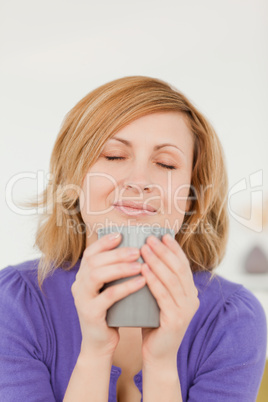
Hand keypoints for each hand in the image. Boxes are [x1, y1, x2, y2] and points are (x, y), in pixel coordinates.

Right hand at [71, 233, 145, 357]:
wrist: (100, 345)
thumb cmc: (110, 313)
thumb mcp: (110, 289)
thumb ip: (115, 273)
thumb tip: (136, 249)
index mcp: (83, 277)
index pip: (90, 253)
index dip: (104, 242)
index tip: (121, 235)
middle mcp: (79, 285)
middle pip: (94, 261)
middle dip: (117, 253)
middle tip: (138, 251)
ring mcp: (82, 299)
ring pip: (97, 275)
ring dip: (120, 267)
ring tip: (140, 264)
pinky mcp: (90, 314)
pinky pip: (108, 296)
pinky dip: (126, 287)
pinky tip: (141, 281)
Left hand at [140, 234, 198, 365]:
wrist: (158, 355)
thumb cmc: (154, 323)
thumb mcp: (160, 298)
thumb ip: (160, 281)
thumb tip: (148, 255)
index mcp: (190, 292)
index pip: (183, 265)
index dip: (174, 249)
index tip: (163, 236)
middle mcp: (191, 299)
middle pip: (178, 269)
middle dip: (163, 251)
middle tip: (149, 238)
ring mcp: (185, 310)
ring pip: (171, 279)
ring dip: (157, 262)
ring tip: (144, 249)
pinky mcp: (175, 320)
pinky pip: (163, 295)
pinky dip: (153, 280)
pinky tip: (143, 270)